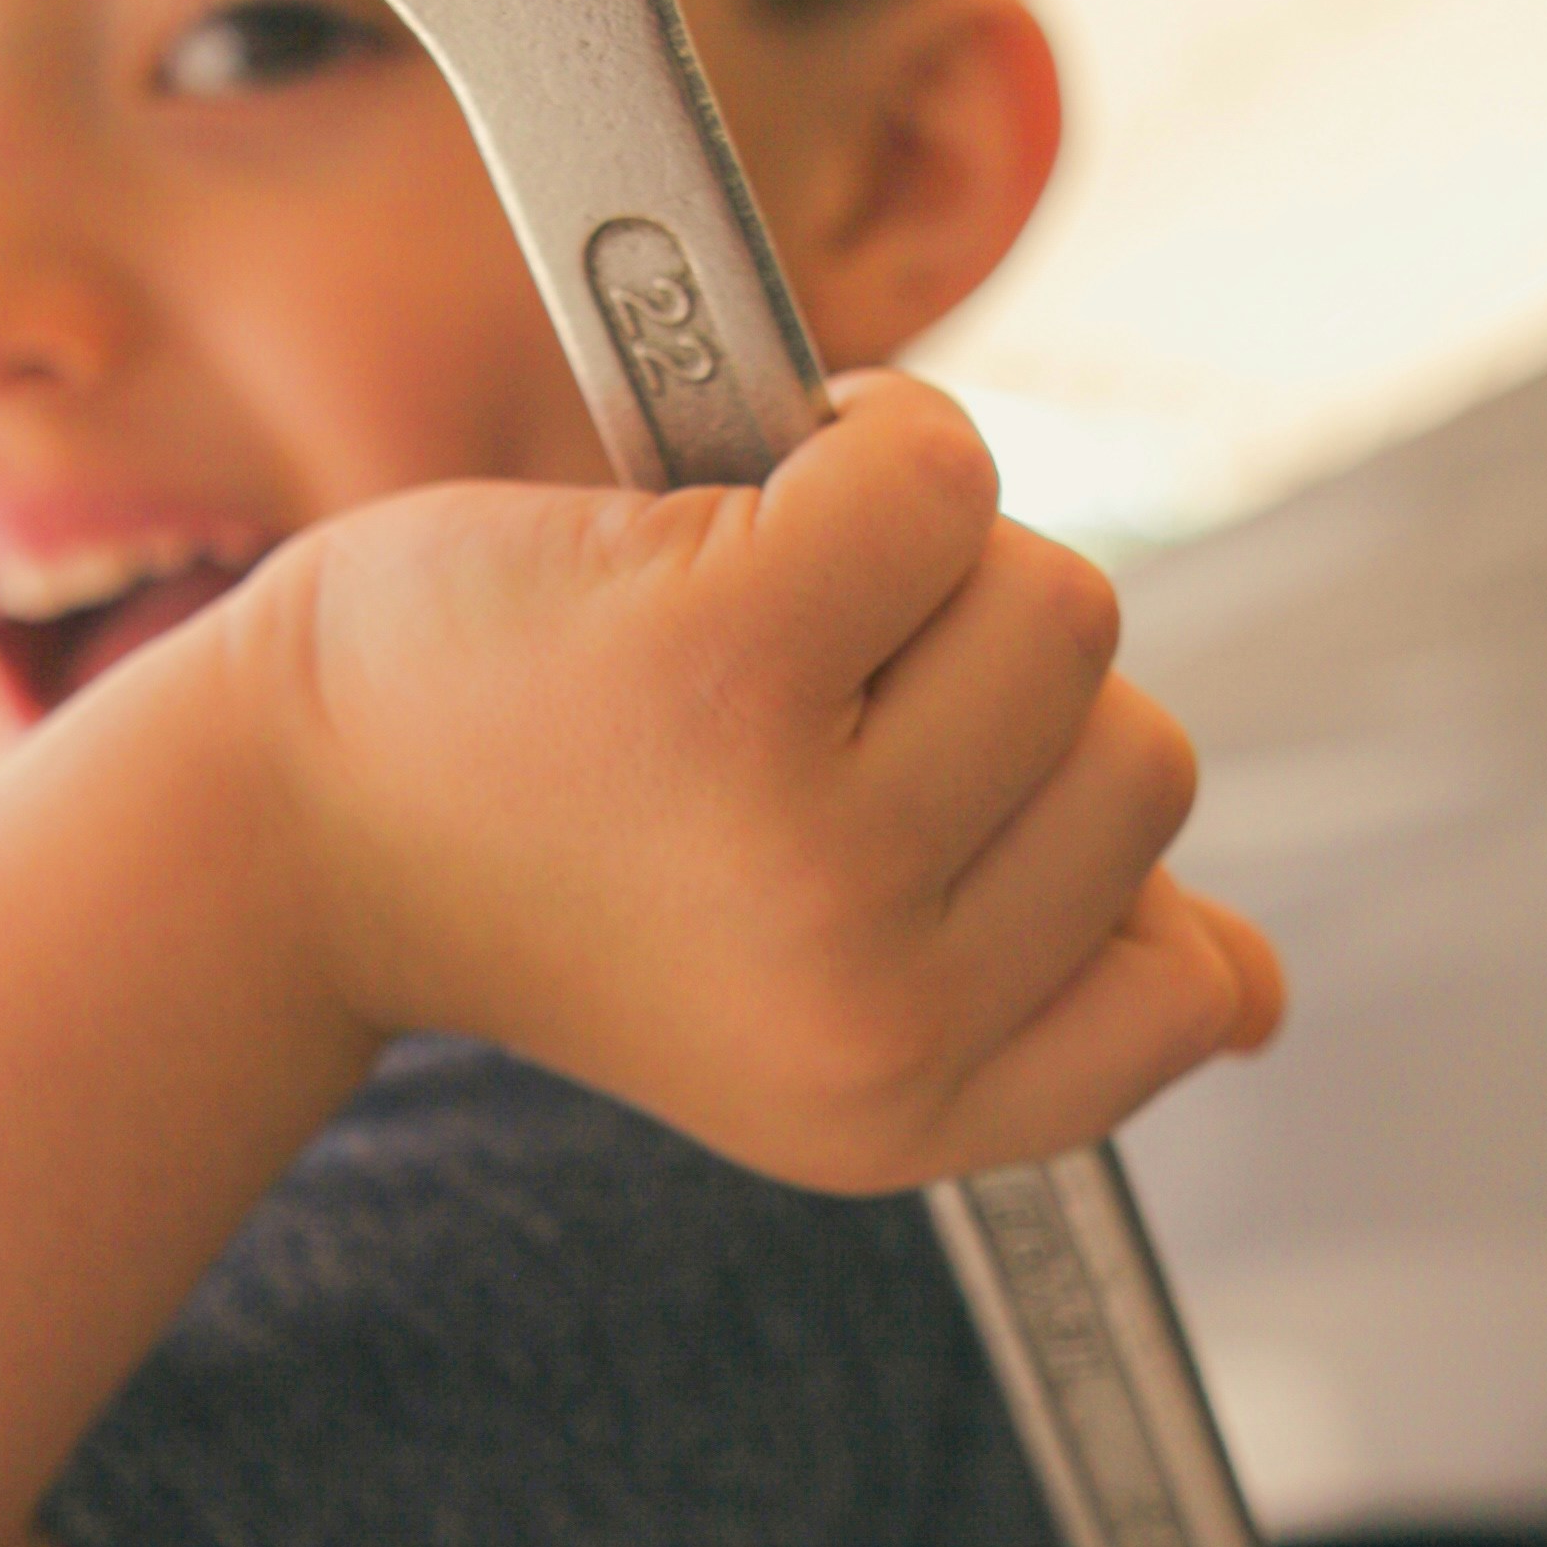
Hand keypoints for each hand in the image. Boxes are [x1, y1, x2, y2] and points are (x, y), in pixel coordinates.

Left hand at [234, 371, 1281, 1193]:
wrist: (287, 824)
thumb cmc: (563, 868)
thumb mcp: (805, 1006)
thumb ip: (1043, 996)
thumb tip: (1259, 998)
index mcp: (901, 1110)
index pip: (1184, 995)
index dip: (1090, 872)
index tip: (939, 828)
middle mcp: (870, 1003)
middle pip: (1138, 756)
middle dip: (987, 691)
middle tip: (788, 714)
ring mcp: (807, 836)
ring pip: (1059, 606)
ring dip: (918, 567)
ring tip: (743, 623)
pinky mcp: (728, 657)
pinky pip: (942, 477)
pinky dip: (859, 436)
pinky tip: (725, 511)